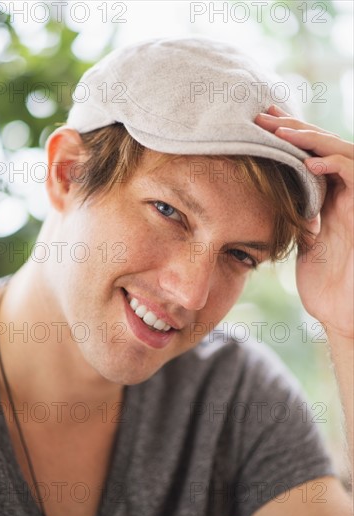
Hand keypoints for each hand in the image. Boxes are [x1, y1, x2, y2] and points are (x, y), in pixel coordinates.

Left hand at [255, 105, 353, 339]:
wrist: (342, 312)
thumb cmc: (324, 283)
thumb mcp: (302, 242)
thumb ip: (296, 217)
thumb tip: (271, 200)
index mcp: (327, 199)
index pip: (309, 156)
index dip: (287, 137)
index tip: (258, 124)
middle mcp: (343, 195)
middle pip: (323, 147)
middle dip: (294, 128)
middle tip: (262, 116)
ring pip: (342, 152)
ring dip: (311, 138)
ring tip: (280, 130)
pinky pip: (353, 177)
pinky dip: (333, 164)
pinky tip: (307, 161)